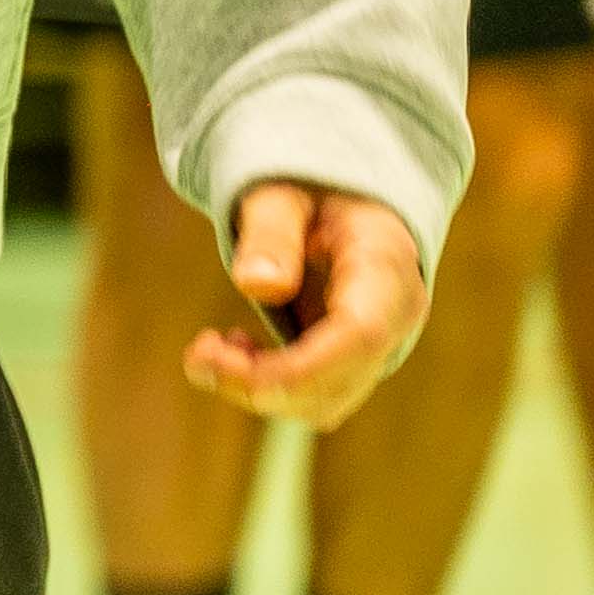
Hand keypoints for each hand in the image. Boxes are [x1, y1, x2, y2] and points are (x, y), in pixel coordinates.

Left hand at [191, 178, 430, 426]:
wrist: (341, 200)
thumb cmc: (309, 190)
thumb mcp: (282, 194)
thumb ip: (270, 232)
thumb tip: (255, 285)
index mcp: (386, 270)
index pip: (360, 336)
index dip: (297, 366)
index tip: (224, 361)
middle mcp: (395, 320)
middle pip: (337, 384)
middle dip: (258, 383)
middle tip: (197, 353)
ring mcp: (379, 348)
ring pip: (323, 404)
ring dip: (256, 389)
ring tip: (210, 346)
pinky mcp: (353, 363)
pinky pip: (314, 398)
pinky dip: (267, 386)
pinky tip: (235, 348)